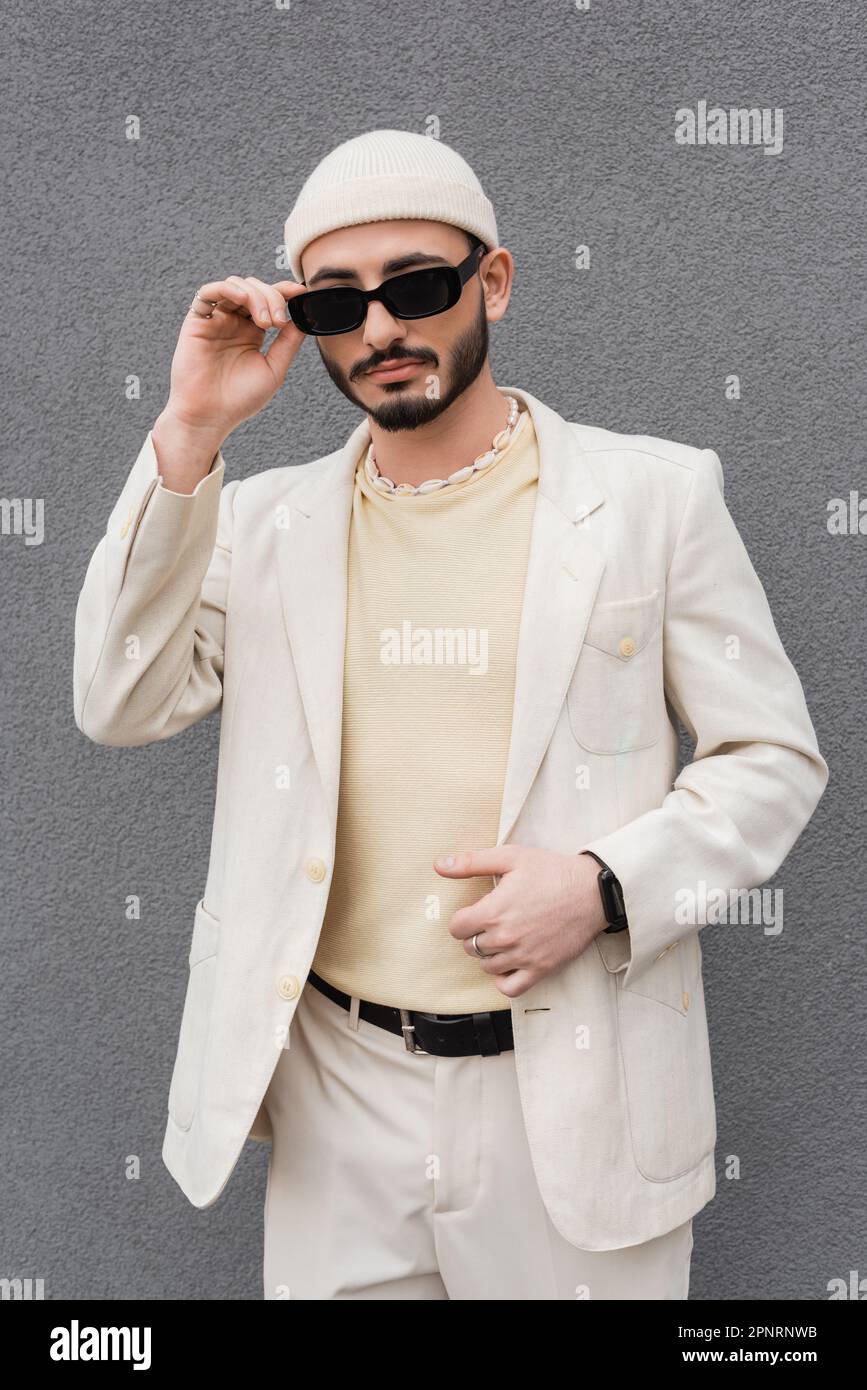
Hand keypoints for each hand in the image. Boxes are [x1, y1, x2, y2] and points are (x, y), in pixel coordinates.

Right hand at [161, 275, 309, 442]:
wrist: (209, 417)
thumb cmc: (240, 399)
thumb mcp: (274, 369)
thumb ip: (289, 342)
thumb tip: (306, 316)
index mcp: (252, 331)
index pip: (269, 300)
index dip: (285, 291)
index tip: (301, 292)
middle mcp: (234, 321)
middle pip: (255, 288)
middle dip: (272, 298)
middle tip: (278, 323)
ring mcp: (216, 320)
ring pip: (236, 285)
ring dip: (255, 295)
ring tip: (264, 322)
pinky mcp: (197, 321)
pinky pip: (208, 292)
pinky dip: (227, 288)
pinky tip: (242, 299)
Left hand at [433, 846, 609, 997]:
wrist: (592, 891)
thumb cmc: (552, 871)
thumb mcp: (510, 857)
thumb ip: (471, 862)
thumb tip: (439, 865)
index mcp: (493, 912)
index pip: (456, 928)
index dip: (462, 920)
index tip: (475, 912)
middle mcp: (505, 938)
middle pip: (471, 948)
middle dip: (476, 935)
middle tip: (493, 922)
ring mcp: (523, 956)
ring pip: (488, 967)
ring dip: (490, 955)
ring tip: (504, 938)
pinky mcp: (541, 968)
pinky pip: (510, 988)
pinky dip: (505, 979)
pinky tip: (510, 963)